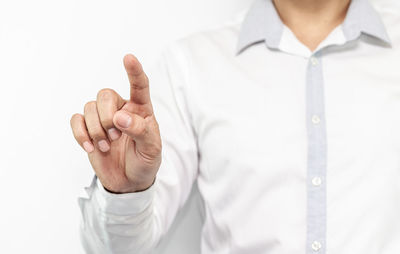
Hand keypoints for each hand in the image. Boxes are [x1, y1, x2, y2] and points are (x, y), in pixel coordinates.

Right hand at [70, 54, 161, 192]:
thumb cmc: (144, 161)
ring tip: (107, 146)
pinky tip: (90, 148)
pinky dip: (80, 134)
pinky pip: (76, 120)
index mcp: (141, 110)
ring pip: (89, 106)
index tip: (128, 58)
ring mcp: (103, 118)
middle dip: (106, 116)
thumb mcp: (151, 149)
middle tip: (115, 136)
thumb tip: (119, 117)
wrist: (128, 182)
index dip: (134, 71)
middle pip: (105, 94)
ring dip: (95, 129)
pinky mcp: (88, 129)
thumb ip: (140, 131)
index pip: (139, 86)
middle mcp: (121, 109)